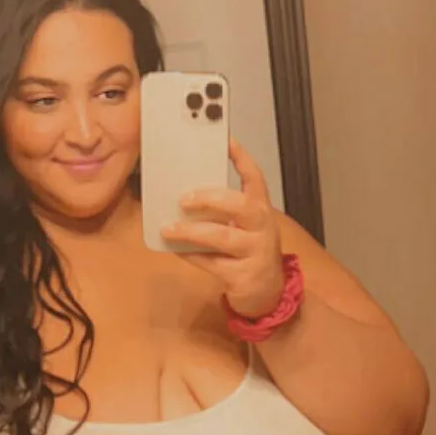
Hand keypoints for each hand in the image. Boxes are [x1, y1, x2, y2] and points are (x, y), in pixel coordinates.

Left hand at [160, 137, 283, 318]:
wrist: (268, 294)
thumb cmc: (249, 253)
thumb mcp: (244, 227)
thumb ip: (223, 212)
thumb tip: (185, 194)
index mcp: (260, 209)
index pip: (255, 178)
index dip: (241, 158)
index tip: (226, 140)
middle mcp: (262, 227)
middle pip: (239, 205)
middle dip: (209, 198)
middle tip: (183, 198)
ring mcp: (255, 252)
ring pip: (222, 236)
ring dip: (191, 231)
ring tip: (168, 228)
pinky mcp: (243, 275)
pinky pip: (212, 263)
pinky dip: (191, 255)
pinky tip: (175, 249)